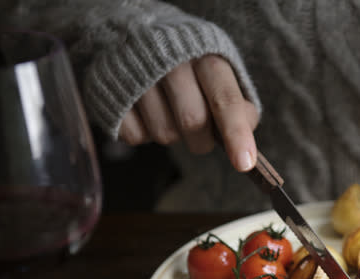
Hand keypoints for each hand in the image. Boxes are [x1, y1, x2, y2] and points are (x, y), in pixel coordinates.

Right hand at [118, 55, 258, 171]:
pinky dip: (146, 134)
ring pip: (165, 134)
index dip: (236, 133)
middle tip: (200, 134)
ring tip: (169, 111)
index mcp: (205, 56)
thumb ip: (237, 102)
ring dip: (174, 136)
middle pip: (193, 122)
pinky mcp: (112, 94)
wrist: (133, 34)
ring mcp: (137, 76)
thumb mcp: (220, 71)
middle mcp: (170, 61)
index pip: (224, 99)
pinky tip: (146, 111)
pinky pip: (136, 137)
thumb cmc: (188, 64)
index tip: (244, 163)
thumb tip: (246, 130)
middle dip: (202, 140)